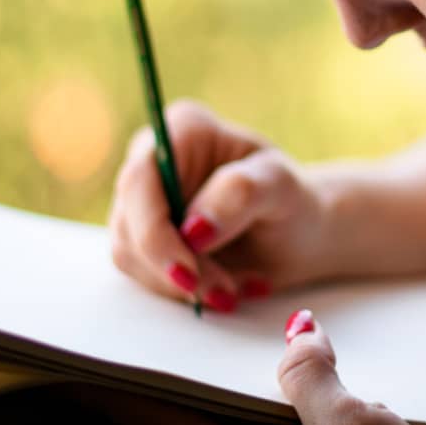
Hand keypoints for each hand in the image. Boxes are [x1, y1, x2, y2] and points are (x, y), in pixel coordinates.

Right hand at [108, 100, 332, 310]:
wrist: (297, 234)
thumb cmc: (291, 200)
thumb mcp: (281, 188)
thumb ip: (241, 195)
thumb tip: (194, 230)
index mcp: (183, 130)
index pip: (140, 182)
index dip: (154, 232)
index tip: (188, 273)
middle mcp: (151, 161)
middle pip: (129, 224)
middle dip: (175, 269)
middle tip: (225, 294)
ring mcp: (142, 202)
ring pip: (132, 256)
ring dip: (184, 286)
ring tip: (234, 289)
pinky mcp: (142, 239)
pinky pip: (145, 276)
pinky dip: (186, 292)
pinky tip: (226, 289)